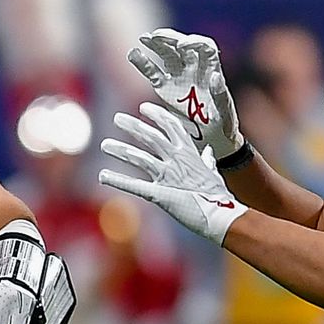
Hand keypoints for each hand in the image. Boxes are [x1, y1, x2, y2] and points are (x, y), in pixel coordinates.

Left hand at [99, 103, 248, 244]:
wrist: (221, 215)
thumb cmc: (218, 196)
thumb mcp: (213, 173)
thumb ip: (207, 160)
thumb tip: (208, 151)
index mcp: (190, 153)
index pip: (171, 126)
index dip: (157, 115)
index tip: (143, 108)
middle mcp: (177, 160)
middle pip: (151, 137)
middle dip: (133, 126)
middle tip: (117, 118)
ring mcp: (167, 176)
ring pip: (139, 157)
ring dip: (120, 150)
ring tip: (104, 144)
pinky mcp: (159, 194)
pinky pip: (134, 185)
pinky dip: (117, 180)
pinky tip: (102, 175)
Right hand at [127, 28, 244, 159]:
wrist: (212, 139)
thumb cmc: (224, 125)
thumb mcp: (226, 112)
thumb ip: (220, 95)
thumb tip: (215, 76)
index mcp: (212, 69)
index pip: (204, 47)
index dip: (194, 42)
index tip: (183, 45)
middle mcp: (195, 68)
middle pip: (182, 46)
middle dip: (170, 38)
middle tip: (156, 36)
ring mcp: (179, 77)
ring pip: (166, 54)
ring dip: (155, 45)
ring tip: (143, 39)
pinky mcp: (165, 89)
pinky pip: (153, 73)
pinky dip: (143, 63)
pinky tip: (132, 54)